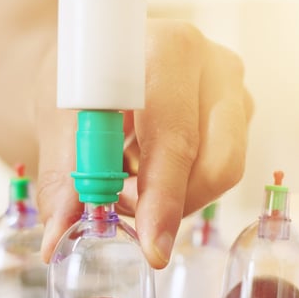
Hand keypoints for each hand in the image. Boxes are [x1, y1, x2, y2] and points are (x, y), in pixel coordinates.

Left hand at [37, 19, 252, 267]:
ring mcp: (235, 91)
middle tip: (123, 206)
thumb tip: (58, 239)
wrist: (93, 60)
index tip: (151, 246)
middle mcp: (215, 66)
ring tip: (129, 180)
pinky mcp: (240, 115)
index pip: (177, 139)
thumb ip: (64, 181)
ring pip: (222, 174)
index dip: (163, 196)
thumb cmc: (78, 83)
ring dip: (175, 196)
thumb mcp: (60, 123)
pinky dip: (182, 186)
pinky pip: (221, 172)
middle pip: (218, 164)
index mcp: (169, 51)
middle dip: (172, 203)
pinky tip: (148, 168)